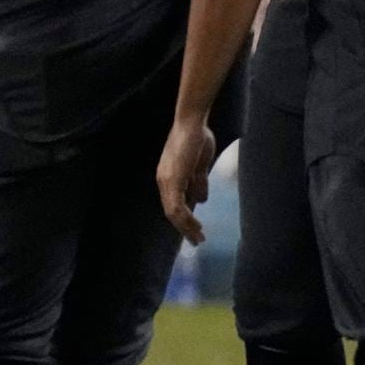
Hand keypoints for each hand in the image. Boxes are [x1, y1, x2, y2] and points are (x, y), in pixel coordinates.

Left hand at [156, 117, 216, 242]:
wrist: (192, 123)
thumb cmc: (196, 140)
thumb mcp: (199, 167)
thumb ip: (198, 183)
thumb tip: (200, 201)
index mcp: (169, 178)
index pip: (173, 205)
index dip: (183, 220)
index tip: (194, 232)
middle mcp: (164, 181)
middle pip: (171, 212)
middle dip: (184, 229)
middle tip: (196, 241)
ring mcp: (166, 180)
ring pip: (173, 212)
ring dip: (186, 227)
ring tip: (198, 238)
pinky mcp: (172, 179)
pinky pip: (176, 205)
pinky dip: (185, 218)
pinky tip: (195, 226)